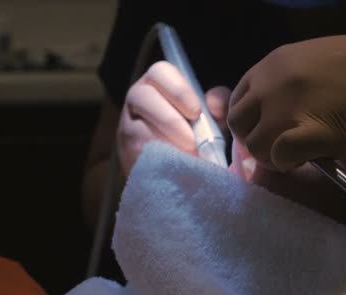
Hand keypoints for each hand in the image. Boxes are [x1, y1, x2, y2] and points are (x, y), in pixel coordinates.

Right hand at [117, 61, 229, 175]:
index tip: (196, 112)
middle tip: (193, 141)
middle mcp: (138, 98)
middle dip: (170, 120)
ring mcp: (127, 125)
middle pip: (143, 97)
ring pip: (138, 128)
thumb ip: (220, 105)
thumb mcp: (214, 118)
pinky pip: (137, 153)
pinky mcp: (125, 152)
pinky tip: (175, 167)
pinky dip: (158, 160)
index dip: (178, 90)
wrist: (181, 171)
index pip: (160, 71)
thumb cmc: (199, 135)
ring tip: (187, 157)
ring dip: (165, 143)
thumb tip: (214, 104)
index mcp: (160, 83)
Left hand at [227, 33, 345, 170]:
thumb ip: (281, 83)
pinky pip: (280, 157)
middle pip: (239, 125)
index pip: (237, 100)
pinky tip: (306, 158)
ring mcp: (290, 109)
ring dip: (271, 157)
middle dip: (254, 141)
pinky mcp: (313, 133)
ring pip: (255, 146)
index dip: (249, 121)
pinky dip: (288, 163)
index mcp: (271, 65)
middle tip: (278, 147)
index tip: (265, 130)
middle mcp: (272, 85)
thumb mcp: (310, 60)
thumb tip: (266, 114)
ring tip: (295, 155)